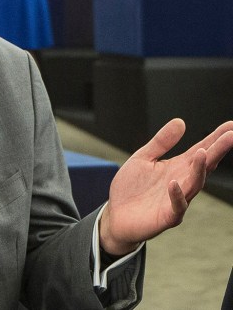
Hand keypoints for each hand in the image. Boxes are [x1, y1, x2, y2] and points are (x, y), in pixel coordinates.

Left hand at [99, 118, 232, 255]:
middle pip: (203, 165)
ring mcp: (177, 200)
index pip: (201, 151)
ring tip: (203, 152)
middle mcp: (182, 182)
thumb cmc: (131, 188)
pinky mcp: (167, 216)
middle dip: (218, 151)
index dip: (215, 138)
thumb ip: (161, 142)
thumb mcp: (143, 158)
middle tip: (231, 135)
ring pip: (194, 184)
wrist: (116, 215)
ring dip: (199, 169)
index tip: (231, 125)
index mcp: (177, 167)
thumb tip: (180, 121)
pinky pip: (176, 206)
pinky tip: (174, 182)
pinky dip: (177, 195)